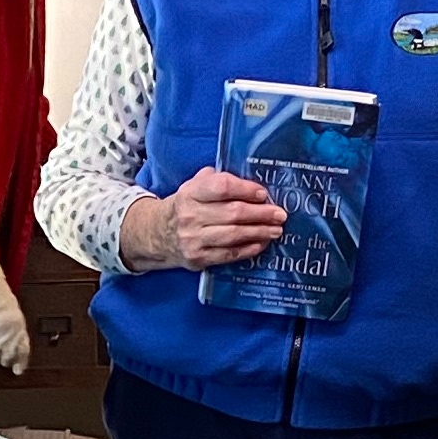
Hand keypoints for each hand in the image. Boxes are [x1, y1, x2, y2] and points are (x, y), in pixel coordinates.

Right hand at [0, 258, 31, 376]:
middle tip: (3, 360)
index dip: (20, 363)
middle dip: (6, 360)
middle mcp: (7, 332)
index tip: (18, 369)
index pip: (22, 351)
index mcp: (19, 326)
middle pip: (7, 357)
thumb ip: (15, 327)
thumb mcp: (13, 310)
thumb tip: (16, 341)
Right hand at [126, 166, 286, 272]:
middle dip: (261, 214)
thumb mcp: (194, 186)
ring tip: (276, 229)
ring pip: (234, 235)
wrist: (157, 233)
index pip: (222, 187)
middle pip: (233, 213)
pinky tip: (261, 244)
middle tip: (280, 214)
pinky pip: (228, 254)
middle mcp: (190, 215)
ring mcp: (193, 238)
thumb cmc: (186, 206)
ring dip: (259, 232)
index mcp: (191, 192)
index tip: (263, 194)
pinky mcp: (198, 258)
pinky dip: (248, 249)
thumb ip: (217, 180)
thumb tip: (251, 184)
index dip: (246, 190)